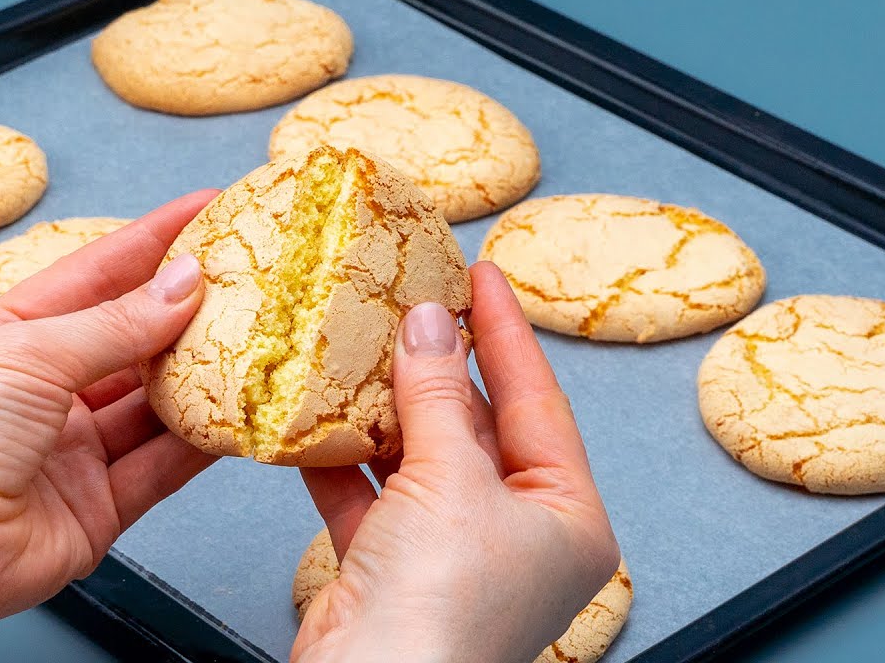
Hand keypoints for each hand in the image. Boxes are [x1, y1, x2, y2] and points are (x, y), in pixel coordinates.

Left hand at [0, 190, 218, 662]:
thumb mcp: (27, 352)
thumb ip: (116, 323)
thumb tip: (185, 282)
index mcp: (8, 337)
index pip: (95, 276)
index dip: (151, 242)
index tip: (208, 211)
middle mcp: (42, 392)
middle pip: (132, 341)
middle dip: (188, 312)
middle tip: (251, 282)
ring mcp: (71, 452)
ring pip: (153, 406)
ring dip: (201, 379)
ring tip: (257, 344)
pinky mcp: (98, 508)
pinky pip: (160, 467)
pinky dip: (199, 444)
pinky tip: (237, 416)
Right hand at [295, 262, 619, 662]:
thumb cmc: (441, 610)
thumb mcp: (449, 481)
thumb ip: (437, 395)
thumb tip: (430, 322)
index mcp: (566, 517)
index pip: (539, 402)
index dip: (508, 332)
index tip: (483, 275)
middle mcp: (517, 534)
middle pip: (476, 425)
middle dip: (438, 366)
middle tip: (412, 299)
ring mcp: (453, 552)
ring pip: (419, 457)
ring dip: (385, 407)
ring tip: (361, 343)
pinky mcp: (393, 567)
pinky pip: (370, 495)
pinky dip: (342, 459)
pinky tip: (317, 417)